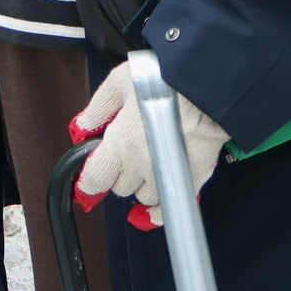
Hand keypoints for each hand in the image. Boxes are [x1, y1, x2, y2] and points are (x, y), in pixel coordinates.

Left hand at [73, 62, 226, 228]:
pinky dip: (162, 209)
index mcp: (120, 144)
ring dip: (142, 186)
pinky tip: (157, 205)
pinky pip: (172, 206)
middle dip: (119, 174)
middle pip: (121, 187)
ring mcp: (169, 175)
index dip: (90, 180)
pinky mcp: (194, 177)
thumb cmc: (162, 81)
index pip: (96, 178)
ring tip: (146, 166)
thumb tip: (83, 126)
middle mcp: (142, 165)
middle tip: (124, 157)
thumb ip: (98, 108)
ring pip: (146, 197)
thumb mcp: (119, 83)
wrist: (208, 88)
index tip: (91, 176)